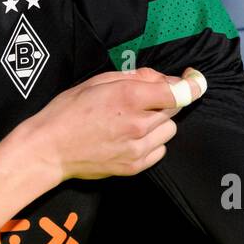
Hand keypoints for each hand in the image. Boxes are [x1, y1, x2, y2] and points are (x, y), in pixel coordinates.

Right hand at [21, 66, 206, 181]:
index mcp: (129, 97)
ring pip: (169, 130)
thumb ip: (133, 76)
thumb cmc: (67, 110)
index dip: (192, 84)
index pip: (179, 92)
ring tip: (134, 120)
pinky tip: (131, 137)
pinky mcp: (134, 166)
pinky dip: (152, 142)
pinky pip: (159, 150)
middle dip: (164, 100)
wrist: (49, 149)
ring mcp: (137, 148)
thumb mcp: (97, 81)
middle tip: (143, 98)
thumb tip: (160, 79)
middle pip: (174, 109)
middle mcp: (138, 123)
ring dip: (159, 122)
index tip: (194, 78)